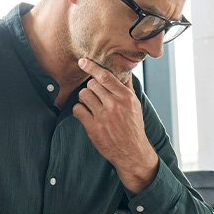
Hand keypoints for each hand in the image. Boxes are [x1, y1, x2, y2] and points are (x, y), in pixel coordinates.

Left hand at [73, 58, 159, 192]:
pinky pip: (78, 110)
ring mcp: (103, 117)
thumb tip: (124, 70)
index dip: (92, 67)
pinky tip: (86, 114)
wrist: (132, 152)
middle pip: (92, 84)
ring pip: (83, 95)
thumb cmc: (133, 126)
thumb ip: (127, 87)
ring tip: (92, 106)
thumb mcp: (135, 105)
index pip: (105, 76)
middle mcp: (115, 105)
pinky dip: (80, 110)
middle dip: (91, 88)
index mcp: (126, 97)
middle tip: (96, 96)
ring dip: (85, 99)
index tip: (83, 61)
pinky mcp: (94, 128)